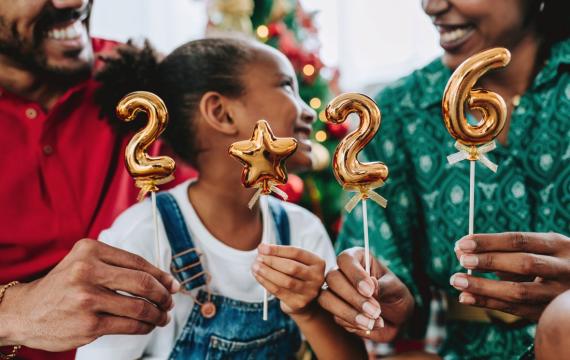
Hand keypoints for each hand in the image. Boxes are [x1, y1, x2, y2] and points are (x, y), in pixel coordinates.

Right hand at [0, 239, 179, 350]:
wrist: (25, 312)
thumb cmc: (63, 286)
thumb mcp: (84, 263)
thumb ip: (118, 266)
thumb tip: (163, 280)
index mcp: (90, 250)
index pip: (137, 262)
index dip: (160, 275)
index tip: (172, 284)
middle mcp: (88, 271)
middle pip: (142, 283)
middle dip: (163, 294)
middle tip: (169, 301)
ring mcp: (87, 298)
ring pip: (139, 307)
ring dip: (157, 314)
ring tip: (162, 316)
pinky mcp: (88, 324)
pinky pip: (128, 325)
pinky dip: (144, 327)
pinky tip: (146, 326)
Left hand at [251, 243, 325, 317]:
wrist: (305, 301)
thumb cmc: (297, 275)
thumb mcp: (296, 262)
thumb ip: (282, 254)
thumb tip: (262, 248)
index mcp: (318, 263)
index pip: (296, 253)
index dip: (278, 250)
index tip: (262, 248)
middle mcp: (317, 277)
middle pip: (292, 267)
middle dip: (272, 261)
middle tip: (258, 258)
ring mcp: (309, 292)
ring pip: (285, 281)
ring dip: (267, 273)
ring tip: (255, 266)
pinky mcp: (299, 303)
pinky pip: (279, 291)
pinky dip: (266, 282)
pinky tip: (258, 276)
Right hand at [318, 247, 413, 341]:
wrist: (397, 319)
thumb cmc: (396, 296)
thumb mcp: (396, 289)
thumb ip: (383, 286)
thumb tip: (371, 284)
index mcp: (357, 259)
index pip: (345, 259)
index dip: (355, 274)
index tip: (370, 290)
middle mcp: (342, 273)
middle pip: (332, 278)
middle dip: (353, 297)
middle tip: (375, 310)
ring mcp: (336, 292)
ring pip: (326, 298)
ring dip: (349, 313)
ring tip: (371, 322)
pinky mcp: (335, 311)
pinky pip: (336, 317)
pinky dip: (353, 324)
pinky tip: (370, 326)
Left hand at [450, 232, 569, 319]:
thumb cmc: (546, 263)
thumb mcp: (531, 250)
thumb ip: (498, 250)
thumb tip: (459, 249)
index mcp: (559, 245)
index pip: (520, 240)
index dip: (489, 241)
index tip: (463, 243)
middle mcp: (564, 268)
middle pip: (524, 264)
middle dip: (490, 261)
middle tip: (462, 259)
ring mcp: (559, 294)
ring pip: (519, 291)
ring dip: (483, 287)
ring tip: (456, 281)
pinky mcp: (548, 313)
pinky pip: (515, 310)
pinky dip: (487, 303)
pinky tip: (465, 297)